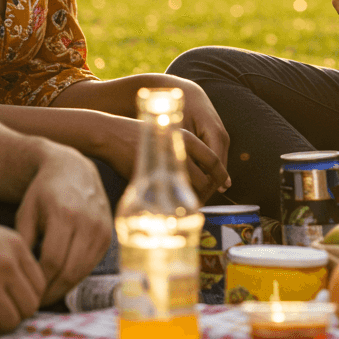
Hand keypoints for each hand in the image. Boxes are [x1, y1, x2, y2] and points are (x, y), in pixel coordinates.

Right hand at [0, 207, 44, 337]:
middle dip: (19, 316)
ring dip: (1, 327)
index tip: (18, 304)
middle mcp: (7, 263)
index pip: (41, 284)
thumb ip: (13, 257)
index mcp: (17, 246)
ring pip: (10, 320)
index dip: (30, 299)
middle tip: (5, 316)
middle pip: (30, 305)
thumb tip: (22, 286)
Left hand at [16, 144, 112, 304]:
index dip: (37, 282)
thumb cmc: (43, 192)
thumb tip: (21, 278)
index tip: (24, 291)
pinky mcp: (109, 233)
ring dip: (64, 287)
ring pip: (83, 270)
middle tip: (34, 301)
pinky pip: (92, 263)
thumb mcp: (26, 213)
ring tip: (46, 294)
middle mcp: (88, 221)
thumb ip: (22, 244)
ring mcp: (102, 227)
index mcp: (65, 214)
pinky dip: (77, 276)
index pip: (51, 261)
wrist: (73, 169)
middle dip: (50, 291)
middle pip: (69, 270)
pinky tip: (61, 279)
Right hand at [98, 115, 228, 203]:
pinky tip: (174, 204)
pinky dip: (176, 202)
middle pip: (205, 180)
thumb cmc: (142, 138)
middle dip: (208, 193)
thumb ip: (183, 153)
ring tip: (190, 204)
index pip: (214, 161)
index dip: (221, 176)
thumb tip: (203, 176)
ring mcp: (163, 165)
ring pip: (189, 190)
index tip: (225, 185)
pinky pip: (169, 196)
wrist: (114, 135)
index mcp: (186, 139)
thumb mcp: (167, 138)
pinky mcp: (150, 177)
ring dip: (193, 200)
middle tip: (204, 198)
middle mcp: (179, 151)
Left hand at [169, 79, 230, 192]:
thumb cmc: (177, 110)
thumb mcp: (174, 131)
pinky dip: (205, 171)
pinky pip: (213, 159)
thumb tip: (177, 175)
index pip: (216, 168)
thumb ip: (179, 151)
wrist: (183, 92)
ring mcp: (220, 136)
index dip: (206, 187)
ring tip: (193, 198)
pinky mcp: (215, 138)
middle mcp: (221, 136)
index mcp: (215, 134)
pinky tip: (194, 182)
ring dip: (207, 181)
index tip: (193, 202)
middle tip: (192, 205)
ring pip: (216, 166)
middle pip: (219, 169)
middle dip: (207, 188)